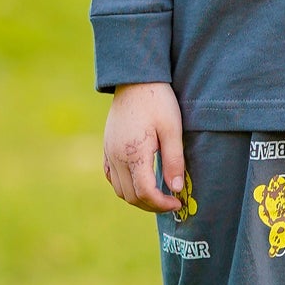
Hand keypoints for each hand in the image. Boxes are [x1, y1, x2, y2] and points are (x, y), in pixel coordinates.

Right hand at [103, 81, 186, 212]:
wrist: (135, 79)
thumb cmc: (157, 101)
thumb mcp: (172, 128)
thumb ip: (174, 160)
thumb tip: (175, 189)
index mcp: (133, 153)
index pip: (145, 193)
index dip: (162, 204)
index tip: (178, 203)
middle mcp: (116, 157)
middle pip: (130, 196)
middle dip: (151, 205)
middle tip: (171, 202)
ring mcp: (108, 152)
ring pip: (119, 190)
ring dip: (137, 198)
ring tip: (158, 195)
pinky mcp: (106, 147)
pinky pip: (111, 176)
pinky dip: (125, 186)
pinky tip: (139, 182)